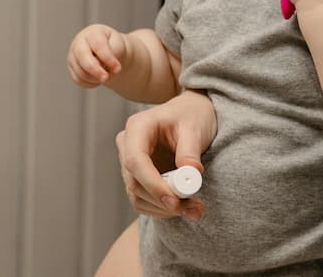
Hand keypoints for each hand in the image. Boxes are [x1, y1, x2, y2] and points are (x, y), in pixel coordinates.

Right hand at [66, 24, 127, 86]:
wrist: (111, 52)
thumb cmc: (115, 47)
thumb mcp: (118, 47)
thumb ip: (111, 54)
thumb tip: (100, 66)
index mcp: (93, 32)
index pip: (98, 45)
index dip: (107, 58)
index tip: (118, 69)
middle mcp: (79, 42)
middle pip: (83, 57)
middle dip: (95, 70)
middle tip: (106, 78)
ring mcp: (73, 55)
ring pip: (80, 71)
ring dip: (95, 78)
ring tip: (106, 76)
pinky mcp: (71, 67)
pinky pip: (78, 79)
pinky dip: (90, 83)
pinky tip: (98, 79)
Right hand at [116, 90, 216, 220]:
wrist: (190, 113)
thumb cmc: (191, 114)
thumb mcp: (194, 127)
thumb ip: (190, 150)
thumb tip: (191, 173)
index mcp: (138, 127)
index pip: (135, 161)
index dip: (152, 185)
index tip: (174, 201)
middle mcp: (127, 146)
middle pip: (134, 182)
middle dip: (163, 201)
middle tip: (193, 208)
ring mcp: (130, 163)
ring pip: (137, 196)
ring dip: (164, 209)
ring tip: (195, 209)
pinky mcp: (138, 177)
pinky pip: (143, 200)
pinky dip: (162, 209)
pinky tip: (185, 207)